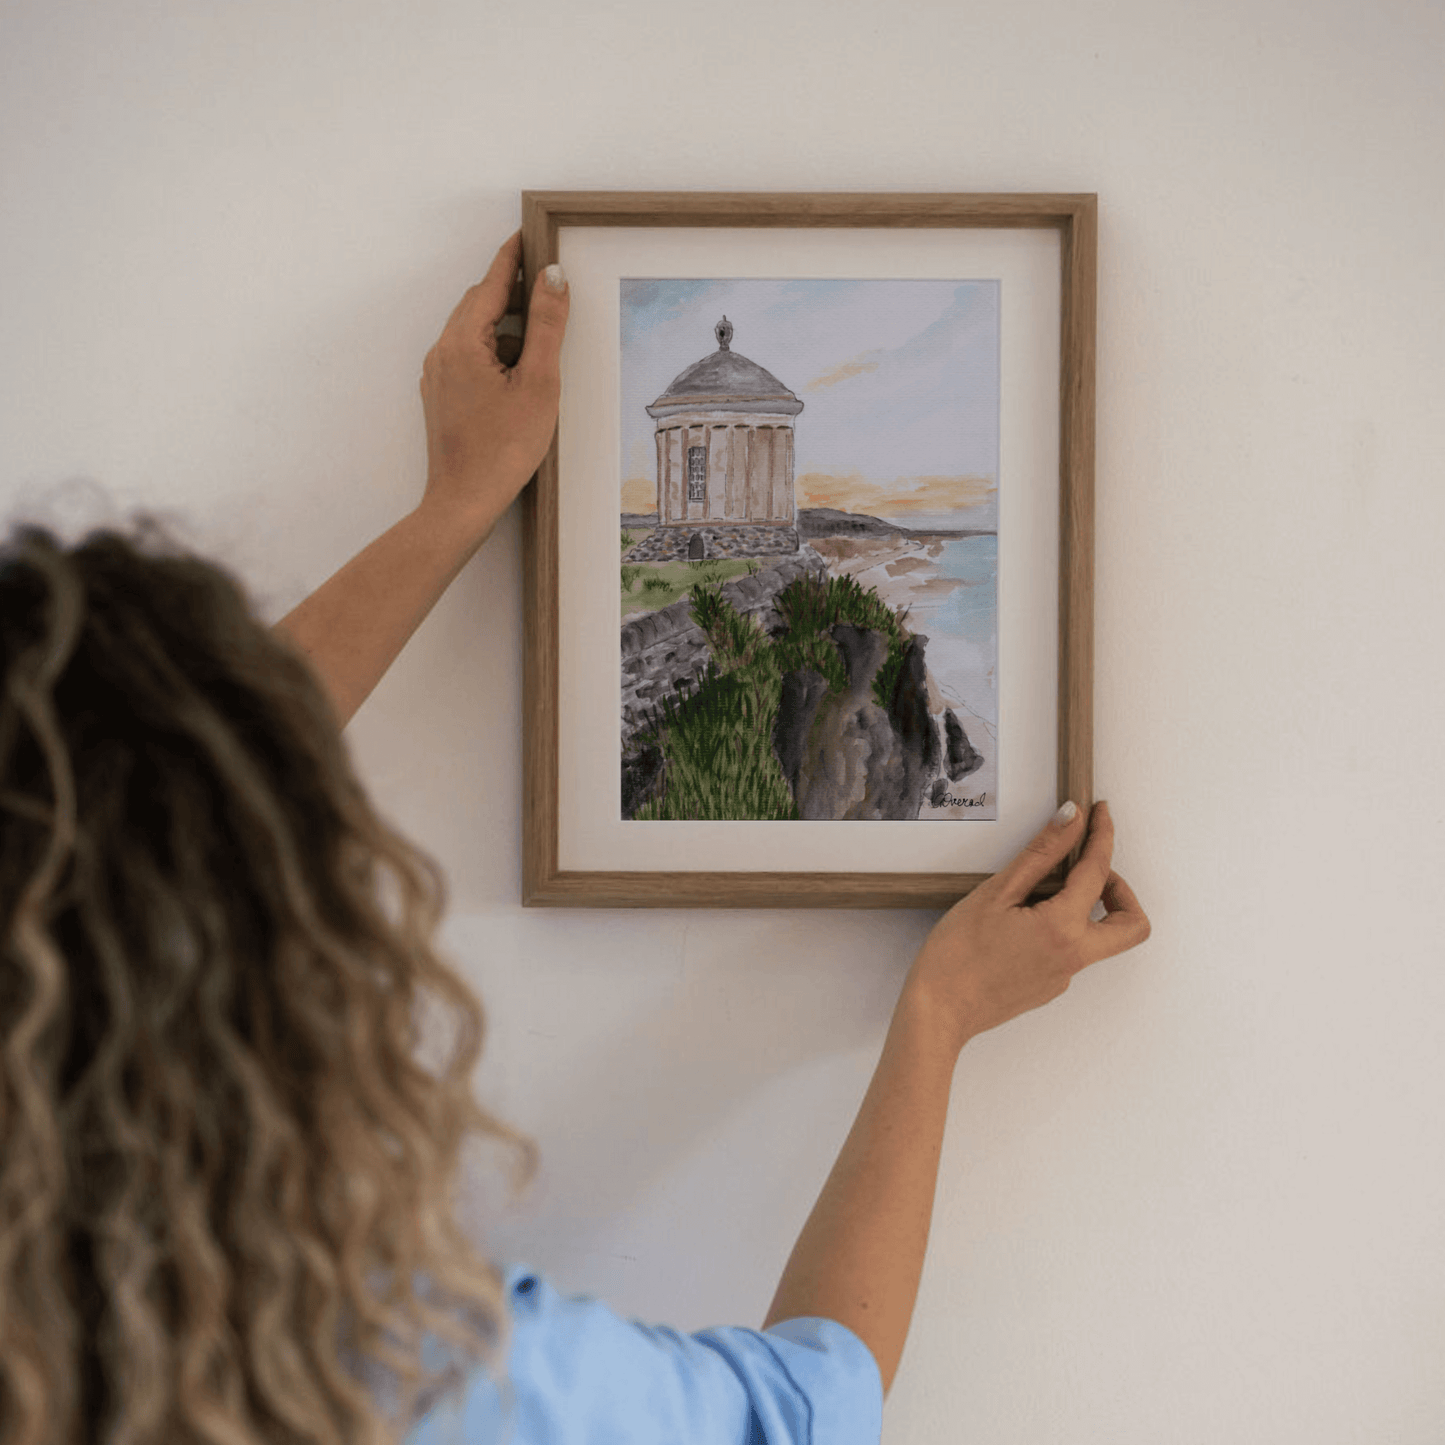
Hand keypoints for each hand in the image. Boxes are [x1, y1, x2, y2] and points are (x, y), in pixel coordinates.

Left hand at [418, 231, 569, 538]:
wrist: (463, 502)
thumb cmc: (502, 449)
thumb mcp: (538, 383)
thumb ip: (546, 326)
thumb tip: (553, 277)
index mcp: (462, 342)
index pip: (491, 284)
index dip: (514, 258)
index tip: (530, 236)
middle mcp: (442, 352)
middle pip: (479, 305)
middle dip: (512, 292)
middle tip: (546, 287)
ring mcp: (438, 376)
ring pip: (475, 333)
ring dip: (507, 329)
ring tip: (540, 346)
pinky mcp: (442, 397)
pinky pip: (469, 358)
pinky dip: (495, 353)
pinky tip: (518, 376)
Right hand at [902, 801, 1150, 1056]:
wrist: (939, 1011)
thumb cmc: (957, 954)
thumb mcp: (996, 892)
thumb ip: (1041, 853)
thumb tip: (1072, 819)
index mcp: (1063, 928)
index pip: (1098, 871)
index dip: (1102, 835)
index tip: (1100, 813)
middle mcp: (1074, 956)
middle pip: (1132, 924)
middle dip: (1122, 890)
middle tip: (1090, 869)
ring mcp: (1064, 976)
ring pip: (1101, 937)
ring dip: (1088, 908)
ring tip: (1043, 891)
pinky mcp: (1050, 986)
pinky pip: (1072, 950)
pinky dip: (1061, 926)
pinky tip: (1021, 919)